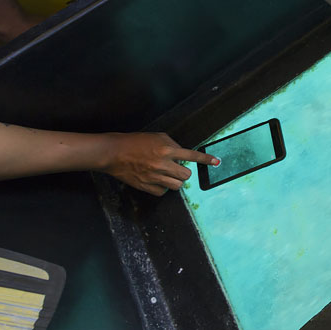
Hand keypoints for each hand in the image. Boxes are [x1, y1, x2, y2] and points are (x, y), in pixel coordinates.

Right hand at [100, 132, 217, 195]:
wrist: (114, 153)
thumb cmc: (135, 142)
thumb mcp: (157, 137)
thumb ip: (172, 145)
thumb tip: (183, 155)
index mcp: (166, 150)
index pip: (191, 155)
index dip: (205, 160)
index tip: (216, 162)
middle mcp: (162, 164)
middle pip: (186, 175)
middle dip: (184, 171)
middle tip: (176, 167)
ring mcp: (154, 177)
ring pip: (177, 185)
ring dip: (175, 180)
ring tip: (167, 174)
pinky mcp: (146, 186)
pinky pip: (163, 192)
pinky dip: (163, 187)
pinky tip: (157, 180)